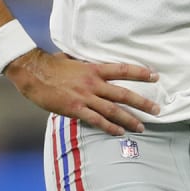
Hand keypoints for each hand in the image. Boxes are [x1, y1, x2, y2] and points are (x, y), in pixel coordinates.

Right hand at [4, 49, 160, 135]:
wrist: (32, 73)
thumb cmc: (51, 64)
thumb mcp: (74, 59)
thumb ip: (87, 63)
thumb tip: (94, 62)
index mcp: (94, 69)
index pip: (123, 70)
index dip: (141, 73)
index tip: (155, 77)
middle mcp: (93, 83)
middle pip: (124, 94)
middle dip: (142, 103)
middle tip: (157, 110)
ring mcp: (84, 97)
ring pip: (113, 110)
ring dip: (129, 119)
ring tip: (142, 127)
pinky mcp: (74, 109)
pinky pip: (96, 120)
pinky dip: (109, 127)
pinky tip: (119, 132)